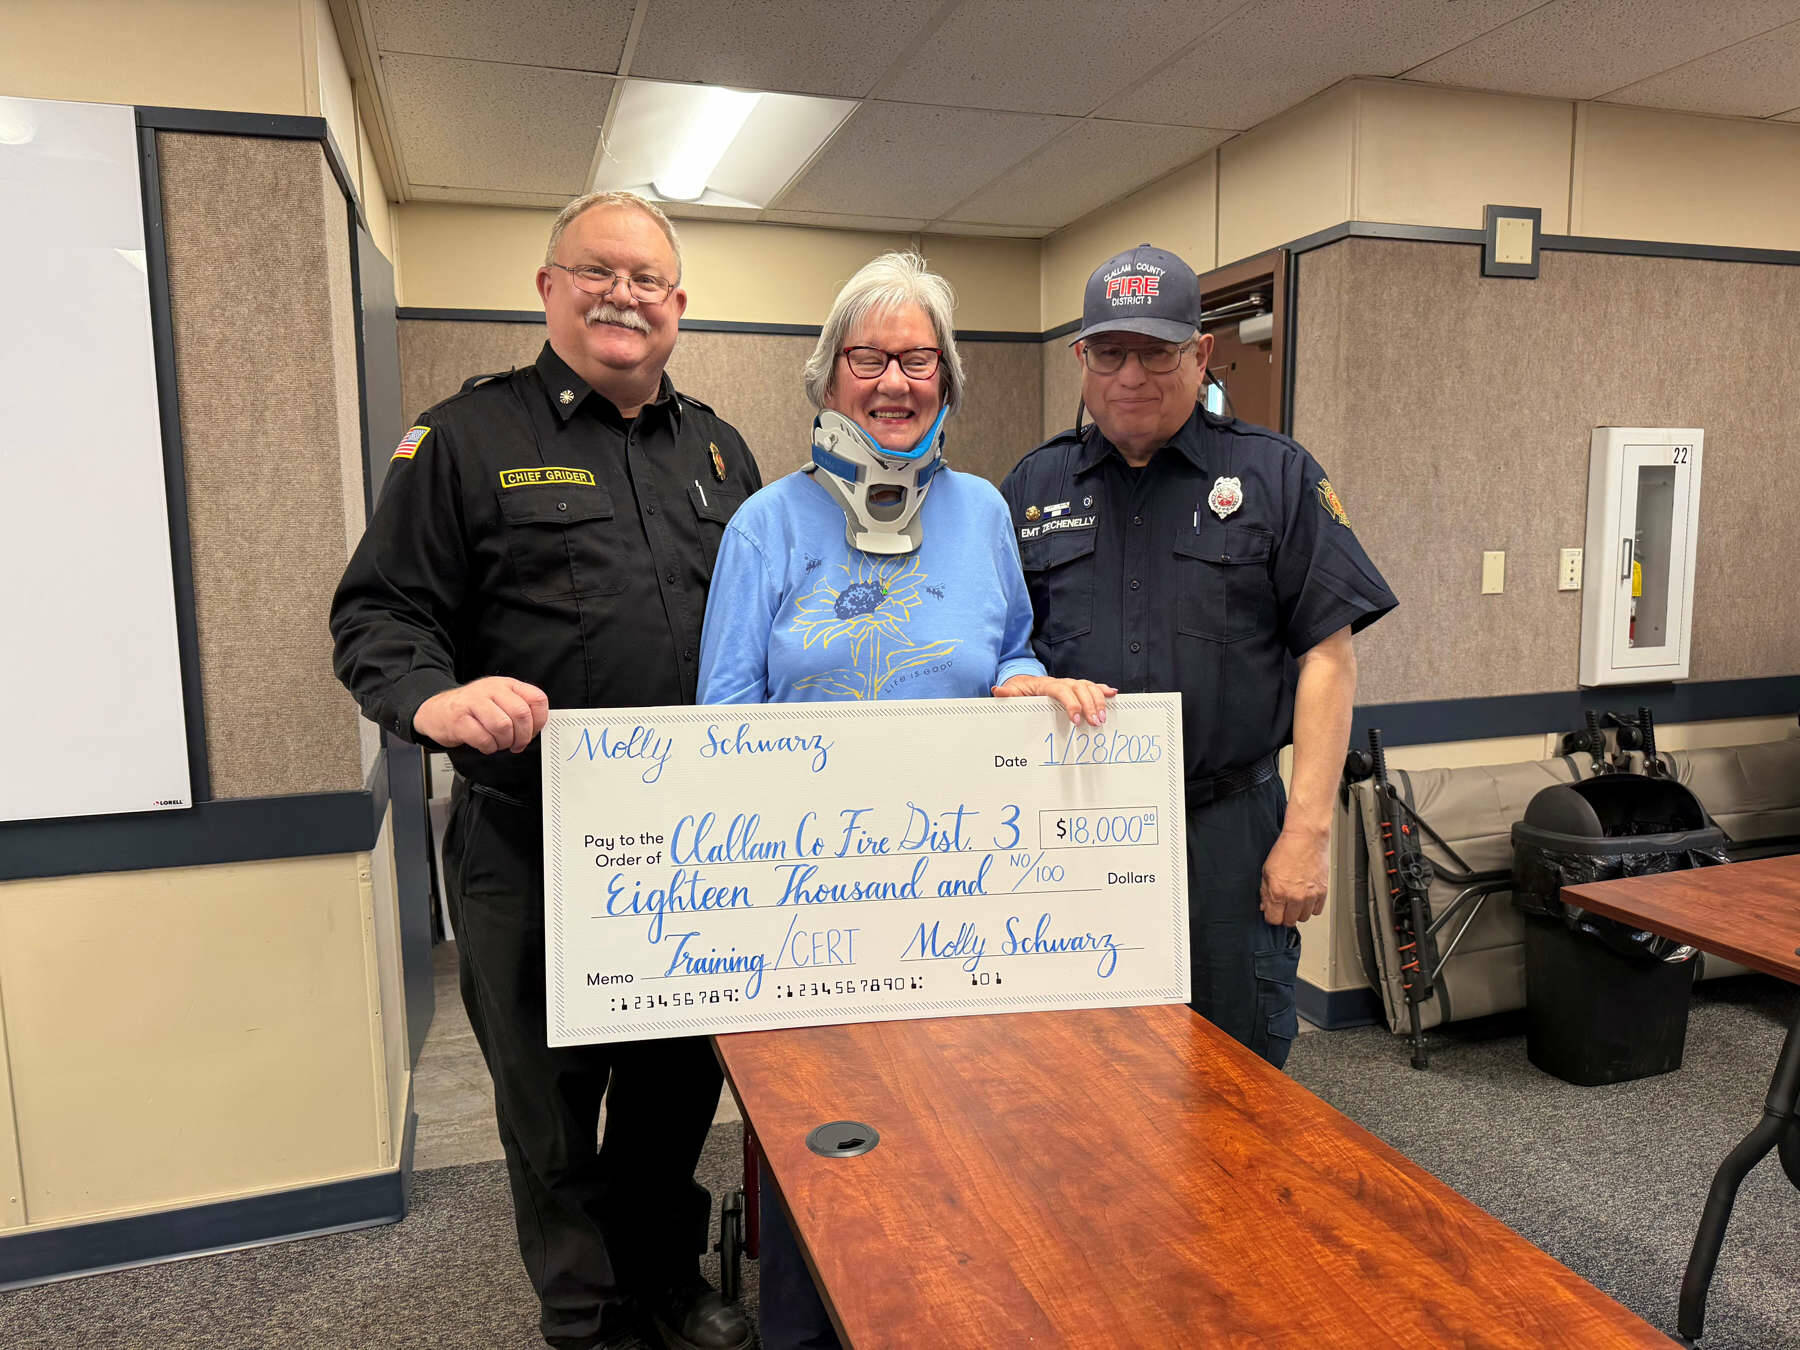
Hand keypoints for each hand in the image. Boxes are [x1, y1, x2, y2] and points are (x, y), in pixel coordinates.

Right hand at [413, 677, 549, 753]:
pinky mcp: (459, 718)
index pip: (537, 699)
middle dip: (523, 736)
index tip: (532, 732)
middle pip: (521, 714)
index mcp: (506, 685)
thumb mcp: (498, 700)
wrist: (436, 710)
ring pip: (503, 726)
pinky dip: (488, 747)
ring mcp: (473, 702)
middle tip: (516, 744)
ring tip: (499, 744)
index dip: (539, 721)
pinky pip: (483, 738)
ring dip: (504, 743)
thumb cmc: (471, 709)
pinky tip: (485, 745)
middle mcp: (491, 689)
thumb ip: (518, 708)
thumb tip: (537, 729)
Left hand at [991, 674, 1117, 725]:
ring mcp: (1070, 684)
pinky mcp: (1075, 689)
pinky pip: (1091, 687)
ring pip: (1088, 687)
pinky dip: (1102, 690)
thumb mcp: (1012, 693)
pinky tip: (1112, 695)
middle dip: (1090, 705)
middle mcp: (1061, 682)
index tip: (1076, 719)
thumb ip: (1007, 694)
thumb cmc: (1020, 690)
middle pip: (1080, 688)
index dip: (1071, 704)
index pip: (1062, 691)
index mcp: (1046, 685)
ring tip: (1102, 718)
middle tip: (1095, 722)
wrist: (1024, 682)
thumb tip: (998, 691)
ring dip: (1098, 701)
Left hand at [1260, 827, 1329, 925]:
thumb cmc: (1286, 850)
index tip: (1272, 912)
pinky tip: (1306, 897)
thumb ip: (1265, 892)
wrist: (1306, 837)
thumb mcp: (1266, 871)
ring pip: (1303, 918)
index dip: (1271, 916)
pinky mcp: (1322, 892)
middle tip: (1283, 906)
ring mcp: (1310, 896)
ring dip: (1298, 912)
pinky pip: (1316, 910)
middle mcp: (1295, 897)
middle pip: (1289, 921)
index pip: (1274, 920)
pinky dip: (1311, 906)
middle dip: (1284, 915)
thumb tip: (1264, 906)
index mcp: (1278, 892)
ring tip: (1295, 900)